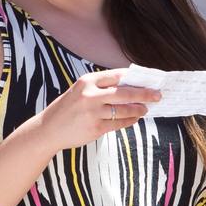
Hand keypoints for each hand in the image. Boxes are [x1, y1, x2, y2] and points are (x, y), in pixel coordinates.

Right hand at [34, 70, 160, 151]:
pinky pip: (119, 123)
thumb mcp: (80, 91)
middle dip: (144, 94)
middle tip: (157, 95)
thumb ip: (101, 88)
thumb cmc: (67, 109)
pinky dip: (130, 120)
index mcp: (87, 81)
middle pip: (125, 92)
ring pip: (124, 110)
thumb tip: (130, 87)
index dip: (136, 77)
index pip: (118, 75)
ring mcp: (93, 112)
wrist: (48, 130)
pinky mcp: (96, 128)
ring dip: (138, 109)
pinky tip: (135, 118)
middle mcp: (90, 95)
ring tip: (146, 109)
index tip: (150, 79)